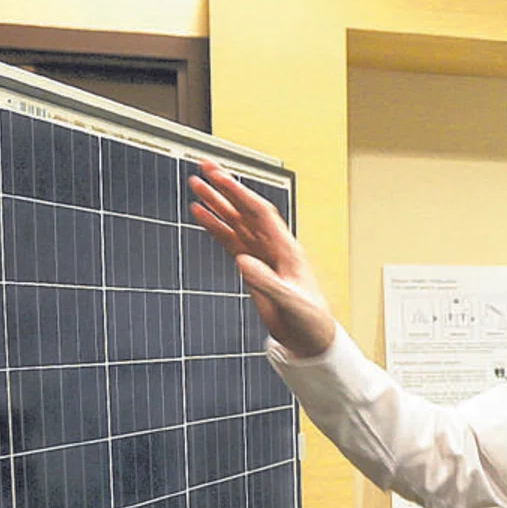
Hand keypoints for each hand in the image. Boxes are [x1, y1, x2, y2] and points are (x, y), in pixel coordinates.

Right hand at [187, 160, 337, 358]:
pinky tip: (200, 215)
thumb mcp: (290, 301)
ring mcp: (261, 256)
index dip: (240, 194)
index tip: (220, 178)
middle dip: (225, 189)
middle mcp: (273, 247)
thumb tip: (242, 261)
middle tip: (204, 169)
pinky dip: (215, 227)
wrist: (309, 338)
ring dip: (216, 205)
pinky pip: (230, 241)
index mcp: (287, 249)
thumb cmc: (311, 319)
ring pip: (235, 223)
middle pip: (245, 210)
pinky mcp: (251, 268)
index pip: (260, 212)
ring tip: (196, 187)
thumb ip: (267, 282)